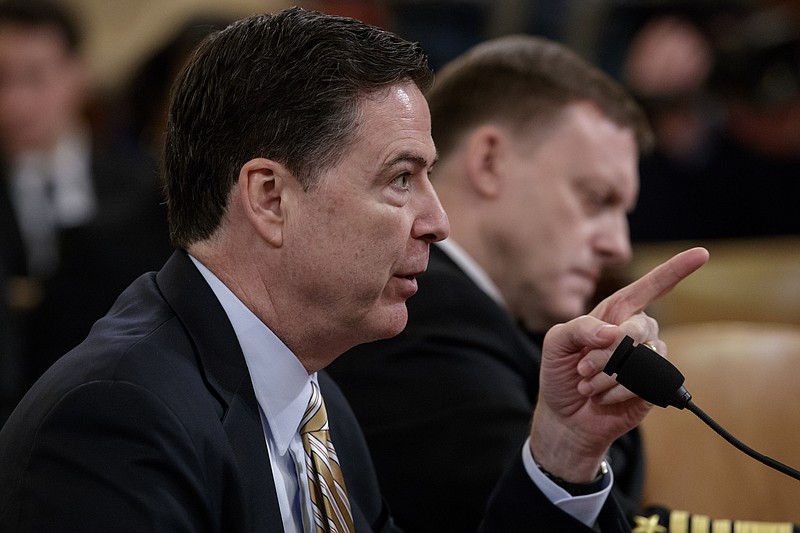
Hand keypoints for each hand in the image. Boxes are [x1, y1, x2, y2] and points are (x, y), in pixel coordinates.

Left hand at [530, 247, 708, 481]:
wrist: (564, 417)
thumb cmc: (561, 374)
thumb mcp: (556, 343)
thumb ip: (579, 328)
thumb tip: (613, 332)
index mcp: (614, 313)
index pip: (649, 287)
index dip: (675, 270)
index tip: (701, 253)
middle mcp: (636, 332)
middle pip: (639, 327)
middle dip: (606, 352)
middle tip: (583, 368)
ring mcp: (648, 359)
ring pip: (642, 357)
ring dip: (608, 374)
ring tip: (588, 385)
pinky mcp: (654, 386)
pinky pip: (646, 382)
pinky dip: (616, 391)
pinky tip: (602, 397)